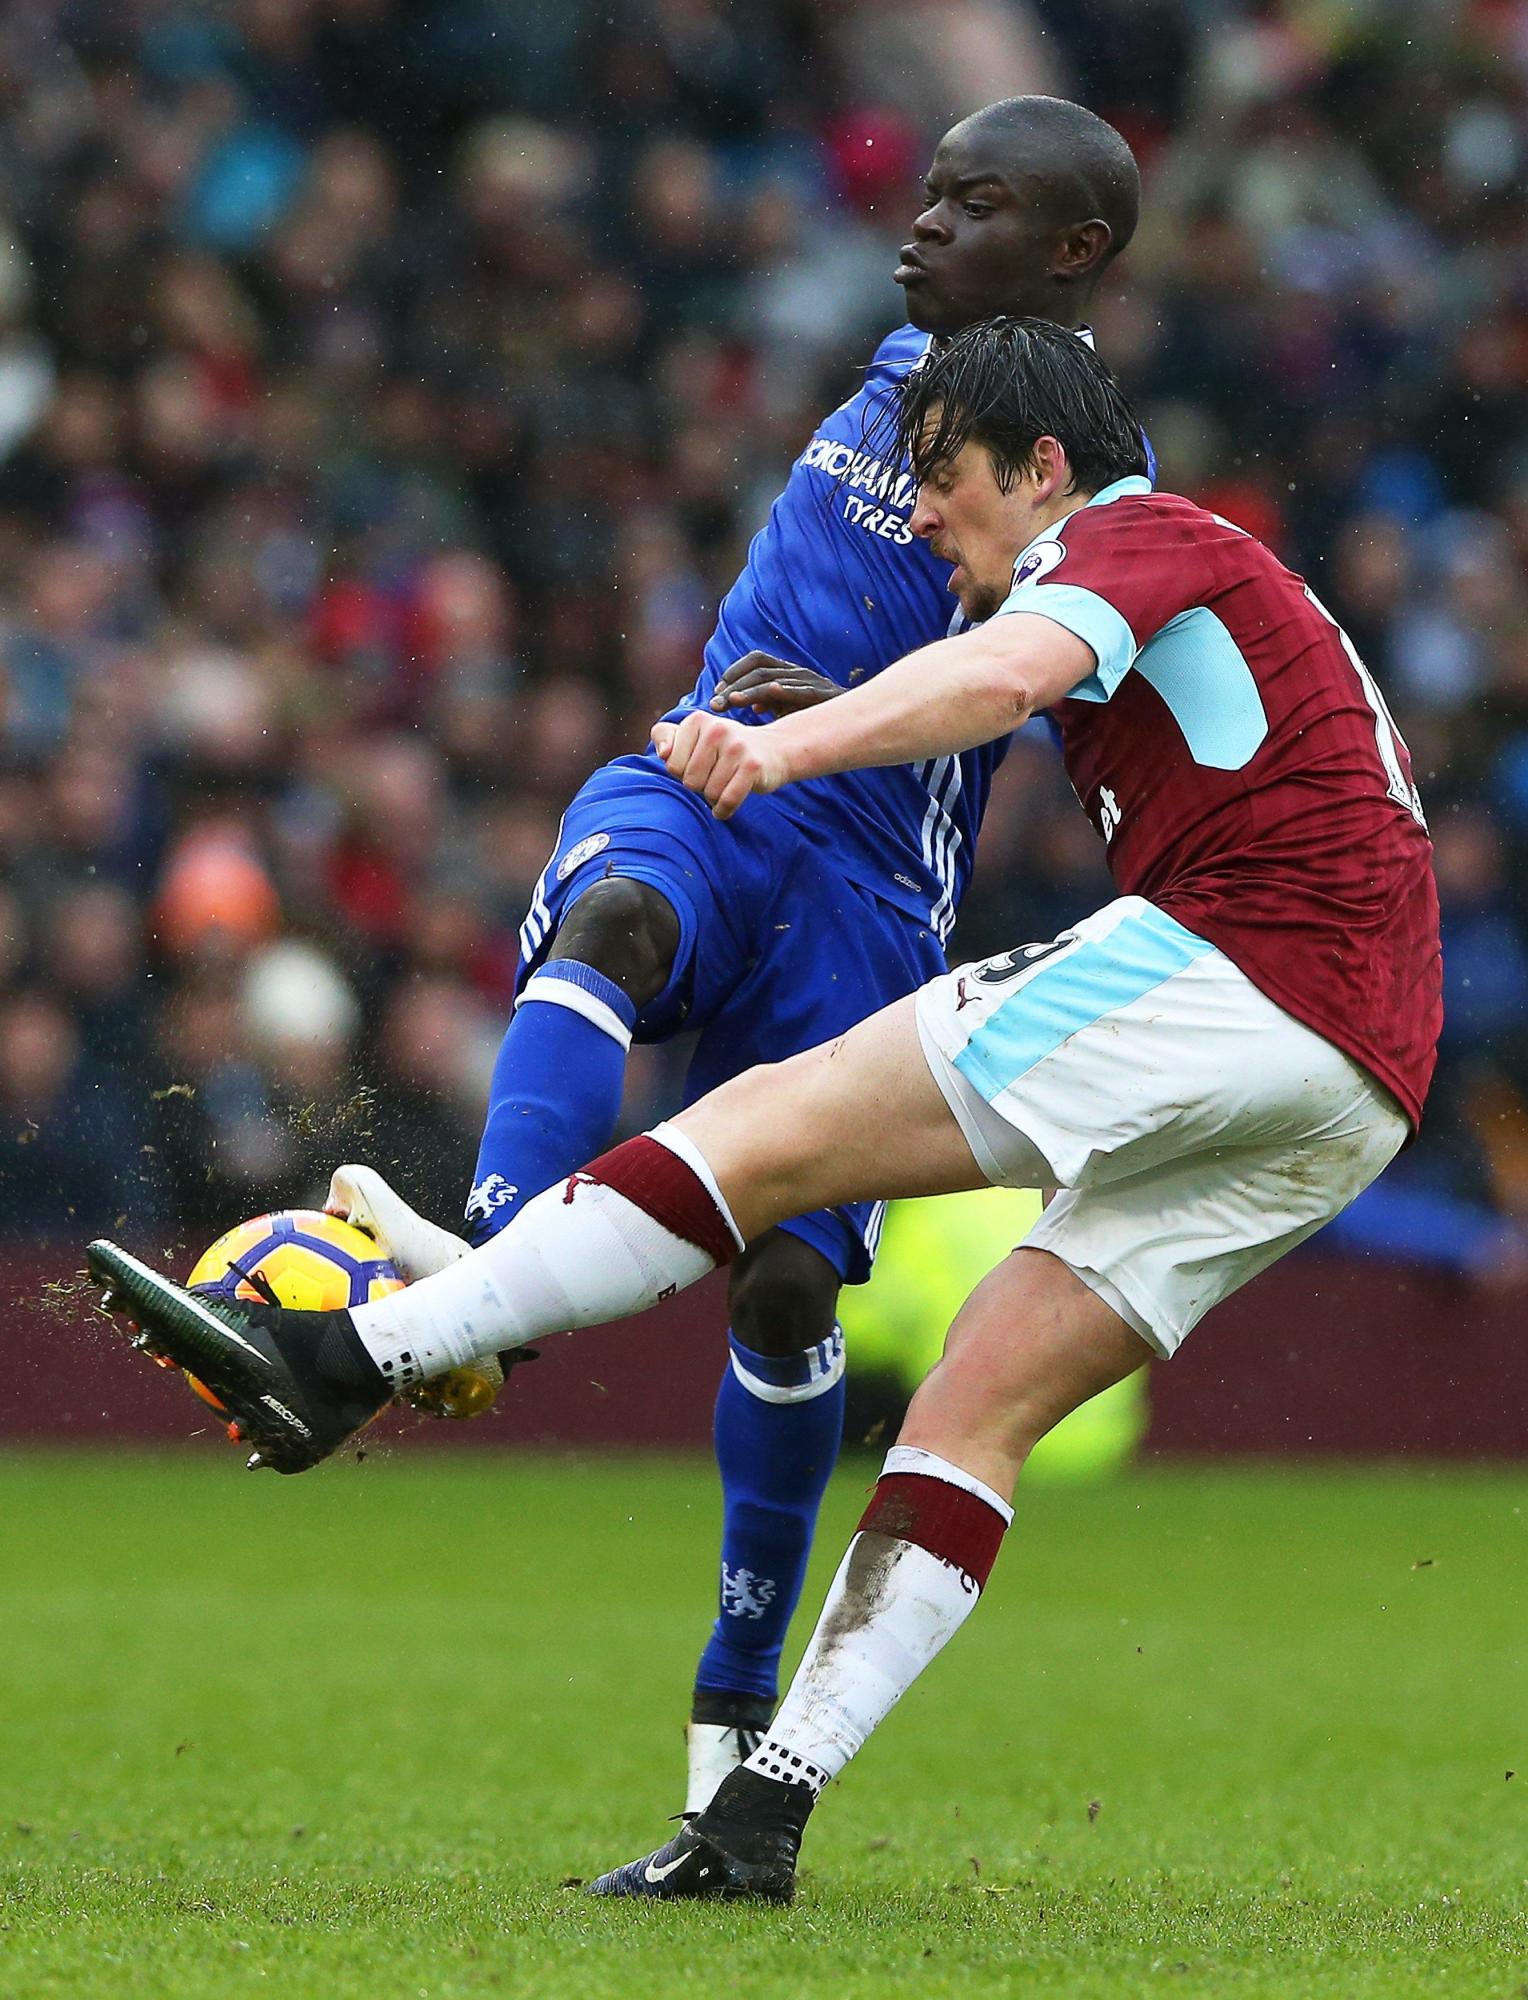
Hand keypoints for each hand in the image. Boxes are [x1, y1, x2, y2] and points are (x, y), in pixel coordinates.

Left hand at [650, 711, 790, 818]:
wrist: (774, 749)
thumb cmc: (725, 747)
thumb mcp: (694, 735)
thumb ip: (665, 736)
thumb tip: (663, 753)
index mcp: (697, 720)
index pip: (672, 764)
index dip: (683, 773)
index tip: (699, 765)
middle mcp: (717, 729)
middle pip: (690, 781)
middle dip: (700, 786)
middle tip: (714, 777)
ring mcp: (737, 747)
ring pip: (709, 793)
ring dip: (714, 798)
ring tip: (725, 785)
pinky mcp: (753, 766)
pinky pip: (728, 800)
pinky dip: (724, 810)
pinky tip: (724, 809)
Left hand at [709, 651, 840, 715]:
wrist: (853, 720)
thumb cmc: (817, 713)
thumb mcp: (789, 707)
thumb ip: (770, 703)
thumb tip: (751, 705)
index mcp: (787, 671)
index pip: (756, 660)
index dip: (734, 672)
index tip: (716, 692)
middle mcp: (796, 672)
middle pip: (759, 670)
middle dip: (734, 685)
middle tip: (716, 703)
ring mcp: (810, 681)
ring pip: (773, 680)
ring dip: (749, 691)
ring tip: (731, 701)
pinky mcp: (823, 695)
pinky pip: (801, 691)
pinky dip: (784, 691)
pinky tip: (769, 694)